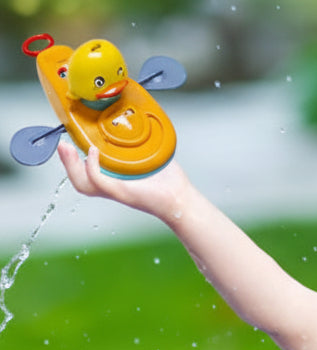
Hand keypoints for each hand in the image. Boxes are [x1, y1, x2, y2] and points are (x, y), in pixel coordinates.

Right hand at [56, 141, 189, 222]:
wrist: (181, 197)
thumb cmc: (168, 179)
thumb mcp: (150, 153)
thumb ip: (139, 137)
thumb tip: (134, 113)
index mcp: (115, 178)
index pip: (86, 170)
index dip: (73, 158)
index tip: (68, 138)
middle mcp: (112, 186)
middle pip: (79, 179)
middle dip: (66, 162)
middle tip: (62, 144)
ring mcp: (116, 191)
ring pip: (83, 184)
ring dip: (71, 166)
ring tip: (68, 148)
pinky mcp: (123, 193)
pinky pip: (98, 182)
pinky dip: (91, 168)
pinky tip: (92, 154)